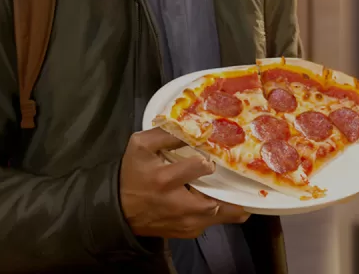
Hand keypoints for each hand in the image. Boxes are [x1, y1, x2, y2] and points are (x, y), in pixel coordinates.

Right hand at [119, 128, 249, 238]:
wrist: (119, 209)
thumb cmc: (133, 173)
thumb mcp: (141, 145)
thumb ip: (166, 132)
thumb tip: (194, 126)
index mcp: (165, 179)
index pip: (200, 167)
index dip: (208, 161)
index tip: (209, 157)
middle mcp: (178, 205)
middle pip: (218, 202)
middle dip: (232, 190)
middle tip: (239, 177)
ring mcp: (184, 223)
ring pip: (222, 216)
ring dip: (232, 203)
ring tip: (237, 188)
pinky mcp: (187, 232)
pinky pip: (213, 223)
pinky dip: (220, 212)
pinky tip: (220, 199)